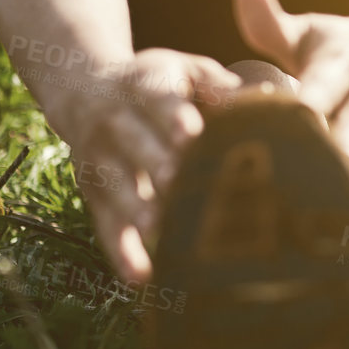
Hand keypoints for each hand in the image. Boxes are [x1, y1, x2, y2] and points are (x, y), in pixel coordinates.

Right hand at [52, 48, 241, 281]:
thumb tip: (262, 98)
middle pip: (133, 143)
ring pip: (116, 186)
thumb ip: (219, 85)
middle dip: (153, 162)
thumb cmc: (159, 85)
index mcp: (144, 86)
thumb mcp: (185, 71)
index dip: (172, 117)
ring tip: (158, 229)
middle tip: (175, 181)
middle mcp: (115, 122)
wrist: (86, 92)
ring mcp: (101, 160)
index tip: (189, 133)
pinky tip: (142, 277)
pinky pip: (106, 226)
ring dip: (136, 209)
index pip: (158, 99)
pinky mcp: (94, 194)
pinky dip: (122, 252)